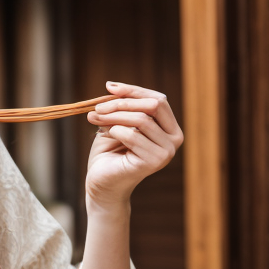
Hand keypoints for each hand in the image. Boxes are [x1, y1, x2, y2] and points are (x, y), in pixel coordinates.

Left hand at [85, 80, 183, 208]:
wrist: (101, 183)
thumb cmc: (109, 152)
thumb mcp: (116, 122)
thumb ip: (121, 105)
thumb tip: (113, 85)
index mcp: (170, 128)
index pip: (158, 99)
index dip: (133, 90)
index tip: (109, 87)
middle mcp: (174, 140)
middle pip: (153, 106)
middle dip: (121, 103)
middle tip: (97, 108)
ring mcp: (166, 152)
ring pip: (140, 119)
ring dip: (112, 116)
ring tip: (94, 119)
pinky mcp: (154, 162)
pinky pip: (132, 135)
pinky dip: (114, 131)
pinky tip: (105, 136)